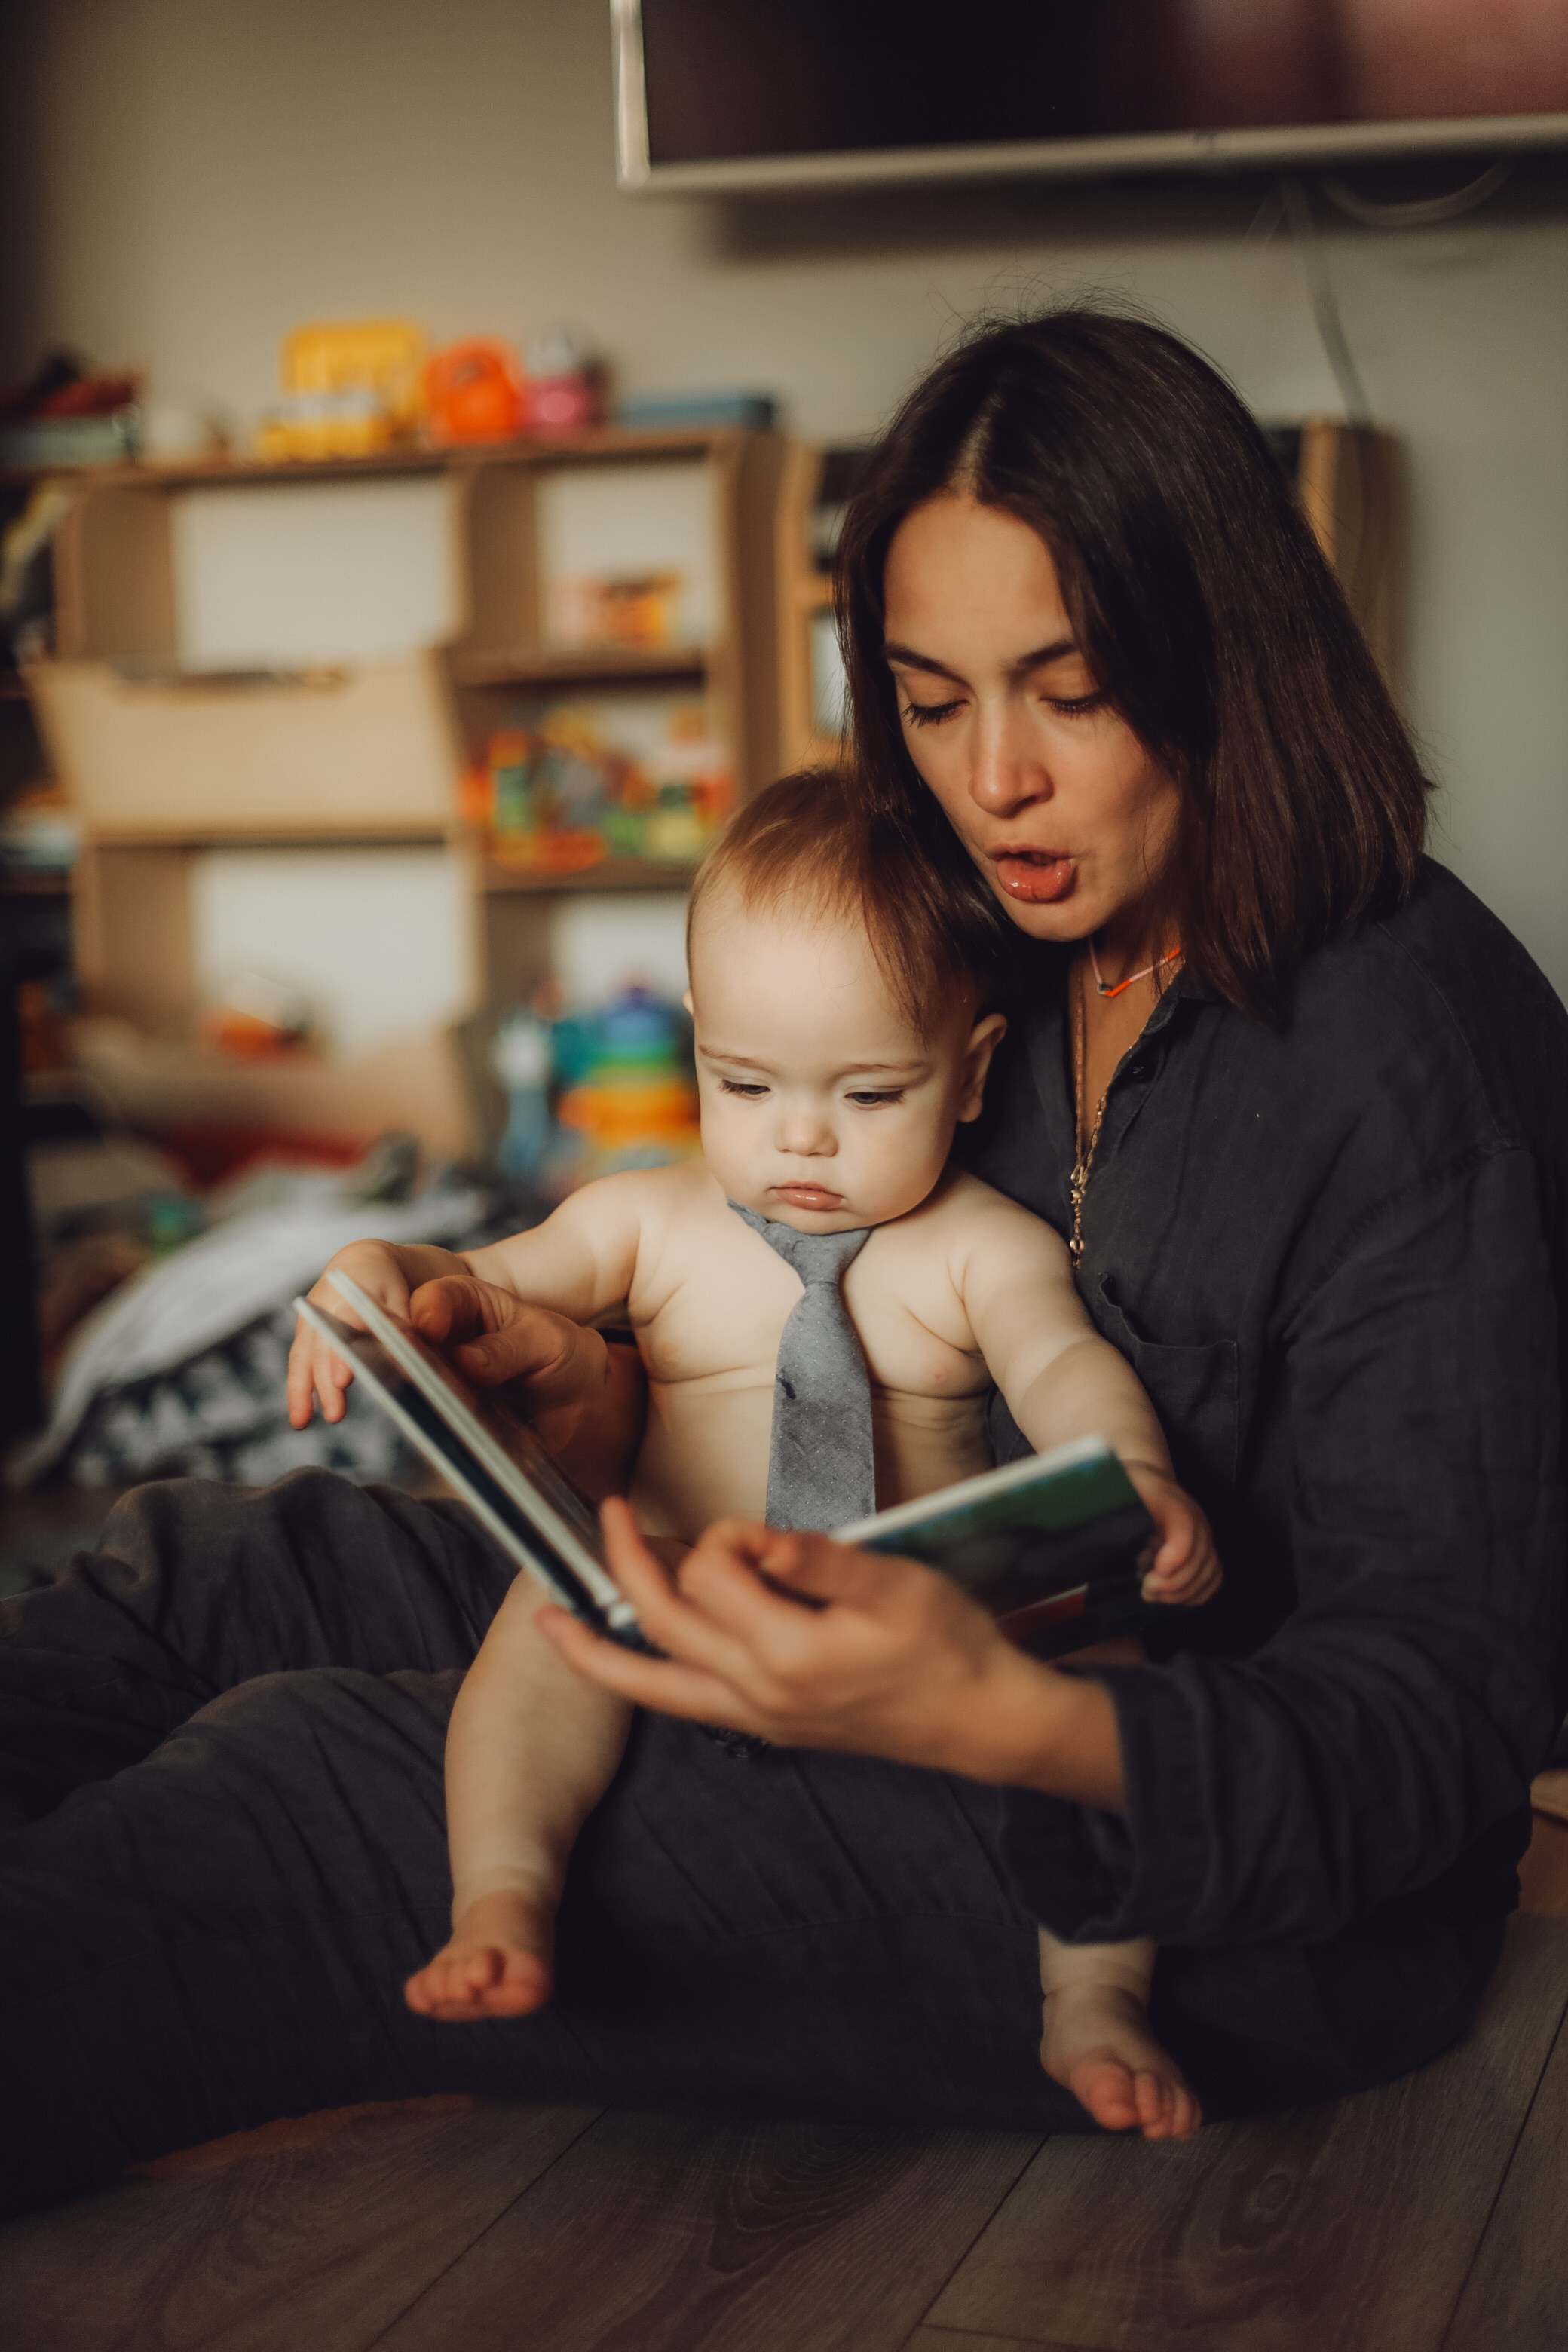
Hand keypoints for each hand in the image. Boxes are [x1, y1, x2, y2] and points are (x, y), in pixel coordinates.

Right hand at [287, 1239, 413, 1427]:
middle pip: (324, 1344)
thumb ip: (403, 1327)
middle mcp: (325, 1301)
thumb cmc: (391, 1285)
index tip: (343, 1379)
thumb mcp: (405, 1298)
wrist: (363, 1265)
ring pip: (304, 1355)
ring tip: (302, 1422)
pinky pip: (299, 1362)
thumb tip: (406, 1361)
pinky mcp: (305, 1333)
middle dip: (326, 1379)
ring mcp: (311, 1317)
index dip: (344, 1351)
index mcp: (354, 1285)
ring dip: (302, 1390)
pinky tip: (300, 1418)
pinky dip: (298, 1390)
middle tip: (335, 1413)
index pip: (348, 1320)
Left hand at [536, 1501, 1124, 1805]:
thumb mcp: (898, 1588)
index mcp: (789, 1655)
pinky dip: (636, 1680)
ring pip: (651, 1684)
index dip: (729, 1537)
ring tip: (551, 1621)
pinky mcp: (765, 1724)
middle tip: (612, 1512)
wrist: (982, 1721)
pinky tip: (619, 1660)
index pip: (715, 1576)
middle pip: (661, 1623)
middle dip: (626, 1562)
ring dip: (597, 1648)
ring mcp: (757, 1716)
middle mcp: (758, 1694)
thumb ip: (823, 1562)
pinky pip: (679, 1704)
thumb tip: (764, 1541)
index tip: (766, 1532)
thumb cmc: (949, 1648)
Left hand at [1124, 1465, 1221, 1606]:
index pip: (1185, 1529)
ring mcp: (1205, 1535)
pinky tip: (1173, 1595)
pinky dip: (1196, 1593)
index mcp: (1172, 1503)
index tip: (1150, 1576)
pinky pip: (1214, 1577)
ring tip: (1155, 1594)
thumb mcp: (1117, 1497)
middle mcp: (1195, 1519)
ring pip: (1208, 1572)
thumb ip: (1113, 1519)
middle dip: (1171, 1584)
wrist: (1150, 1479)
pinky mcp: (1207, 1549)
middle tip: (1146, 1590)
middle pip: (1199, 1558)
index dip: (1174, 1558)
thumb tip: (1106, 1547)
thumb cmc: (1130, 1491)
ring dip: (1181, 1592)